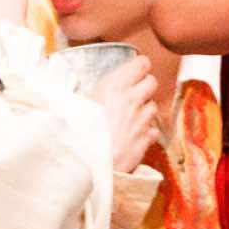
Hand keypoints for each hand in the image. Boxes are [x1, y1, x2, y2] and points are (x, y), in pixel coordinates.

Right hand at [86, 55, 161, 174]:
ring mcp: (142, 120)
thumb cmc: (76, 133)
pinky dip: (146, 132)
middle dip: (144, 86)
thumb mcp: (75, 104)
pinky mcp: (146, 139)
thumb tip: (86, 83)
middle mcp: (132, 100)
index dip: (139, 67)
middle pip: (152, 82)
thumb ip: (89, 91)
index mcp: (114, 86)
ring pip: (153, 106)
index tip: (134, 71)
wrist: (85, 164)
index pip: (142, 64)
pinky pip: (153, 130)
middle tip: (131, 94)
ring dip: (144, 110)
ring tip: (127, 118)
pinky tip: (132, 135)